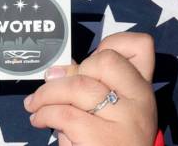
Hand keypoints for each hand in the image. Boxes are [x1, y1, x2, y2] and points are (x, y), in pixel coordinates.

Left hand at [23, 32, 157, 145]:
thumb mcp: (110, 110)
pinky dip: (44, 113)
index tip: (93, 55)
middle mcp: (140, 101)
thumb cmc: (110, 140)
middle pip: (104, 60)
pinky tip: (39, 119)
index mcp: (142, 89)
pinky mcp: (103, 140)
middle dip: (72, 71)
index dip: (117, 41)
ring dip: (47, 94)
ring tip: (34, 104)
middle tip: (56, 87)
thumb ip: (93, 84)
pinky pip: (65, 114)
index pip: (140, 46)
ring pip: (78, 86)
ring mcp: (125, 120)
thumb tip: (62, 67)